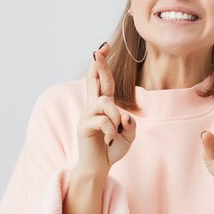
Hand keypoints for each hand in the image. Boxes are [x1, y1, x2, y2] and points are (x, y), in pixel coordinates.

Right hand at [75, 42, 136, 178]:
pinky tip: (109, 140)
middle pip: (94, 80)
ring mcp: (87, 116)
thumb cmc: (113, 149)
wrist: (100, 167)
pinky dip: (111, 131)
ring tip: (115, 132)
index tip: (104, 46)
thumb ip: (130, 124)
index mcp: (104, 106)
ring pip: (104, 103)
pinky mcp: (83, 127)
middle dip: (98, 64)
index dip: (103, 64)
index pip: (104, 81)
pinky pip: (103, 121)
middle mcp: (93, 107)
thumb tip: (124, 116)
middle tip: (99, 50)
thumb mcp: (129, 135)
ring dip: (115, 117)